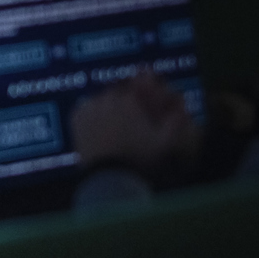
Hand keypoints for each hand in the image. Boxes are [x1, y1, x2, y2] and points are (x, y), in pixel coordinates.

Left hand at [72, 71, 197, 175]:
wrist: (110, 176)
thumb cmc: (140, 158)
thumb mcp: (165, 141)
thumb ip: (175, 121)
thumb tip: (182, 107)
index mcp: (131, 98)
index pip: (139, 81)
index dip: (142, 88)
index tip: (143, 95)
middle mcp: (109, 96)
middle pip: (118, 89)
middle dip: (124, 98)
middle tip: (128, 116)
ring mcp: (90, 105)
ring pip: (101, 98)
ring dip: (107, 105)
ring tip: (112, 124)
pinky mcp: (76, 116)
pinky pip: (85, 108)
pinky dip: (91, 114)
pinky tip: (97, 127)